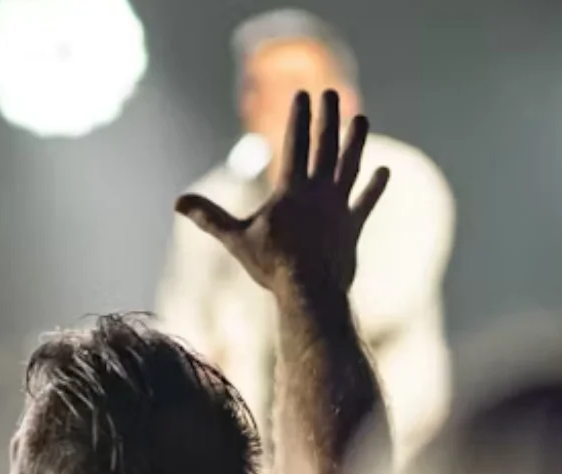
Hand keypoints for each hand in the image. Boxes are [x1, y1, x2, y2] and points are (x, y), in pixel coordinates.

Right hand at [176, 90, 388, 298]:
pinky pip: (366, 201)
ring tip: (361, 120)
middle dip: (327, 117)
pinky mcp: (353, 226)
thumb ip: (209, 217)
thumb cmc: (271, 265)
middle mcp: (319, 192)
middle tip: (329, 93)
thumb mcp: (235, 239)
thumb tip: (177, 201)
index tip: (303, 95)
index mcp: (291, 190)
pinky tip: (384, 171)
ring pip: (350, 166)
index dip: (298, 118)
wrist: (310, 291)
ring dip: (356, 141)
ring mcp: (339, 207)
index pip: (296, 144)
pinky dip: (375, 186)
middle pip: (325, 146)